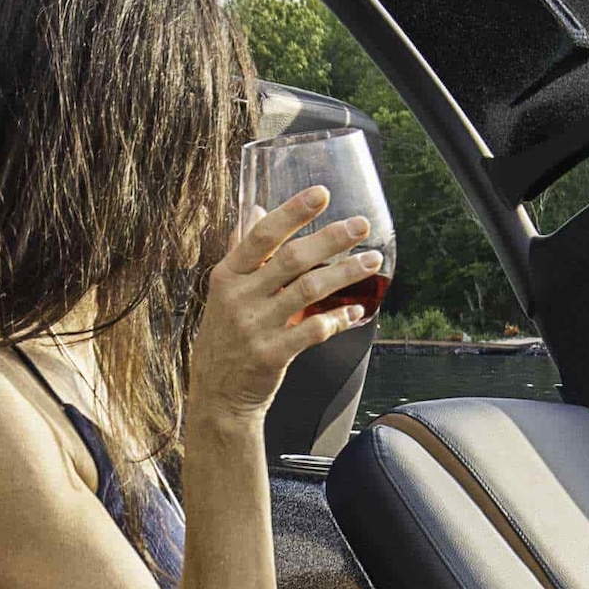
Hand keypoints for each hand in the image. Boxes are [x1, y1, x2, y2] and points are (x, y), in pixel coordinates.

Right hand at [187, 185, 379, 418]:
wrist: (217, 394)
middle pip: (292, 259)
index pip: (262, 236)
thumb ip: (242, 250)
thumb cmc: (225, 337)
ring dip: (344, 273)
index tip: (321, 194)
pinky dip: (338, 318)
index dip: (293, 212)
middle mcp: (239, 298)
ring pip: (308, 291)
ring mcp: (255, 327)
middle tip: (361, 225)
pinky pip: (314, 329)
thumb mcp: (224, 291)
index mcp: (227, 276)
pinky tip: (356, 310)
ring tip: (371, 261)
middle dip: (331, 239)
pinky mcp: (272, 354)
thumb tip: (256, 208)